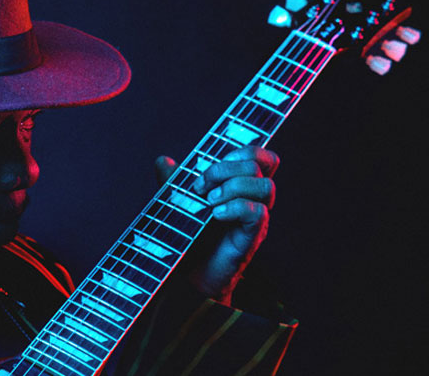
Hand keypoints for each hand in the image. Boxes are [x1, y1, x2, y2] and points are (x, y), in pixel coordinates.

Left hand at [154, 146, 278, 305]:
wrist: (189, 276)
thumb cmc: (189, 237)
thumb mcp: (177, 203)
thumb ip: (172, 182)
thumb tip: (162, 161)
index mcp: (240, 186)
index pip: (260, 156)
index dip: (242, 150)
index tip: (209, 163)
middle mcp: (253, 200)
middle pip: (260, 166)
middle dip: (225, 169)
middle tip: (200, 187)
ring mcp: (255, 220)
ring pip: (266, 187)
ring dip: (233, 187)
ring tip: (208, 202)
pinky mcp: (251, 238)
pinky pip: (258, 213)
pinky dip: (235, 208)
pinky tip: (214, 215)